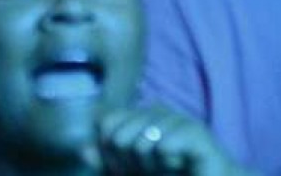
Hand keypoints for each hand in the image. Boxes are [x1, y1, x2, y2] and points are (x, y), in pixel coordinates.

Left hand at [93, 105, 247, 175]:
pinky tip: (179, 164)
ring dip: (148, 164)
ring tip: (165, 168)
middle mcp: (158, 111)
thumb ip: (106, 164)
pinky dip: (166, 160)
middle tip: (148, 171)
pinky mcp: (197, 133)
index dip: (109, 151)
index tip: (124, 168)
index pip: (107, 122)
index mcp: (140, 116)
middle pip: (120, 133)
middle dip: (128, 162)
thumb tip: (83, 150)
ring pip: (141, 139)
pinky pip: (164, 143)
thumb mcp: (131, 173)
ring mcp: (177, 118)